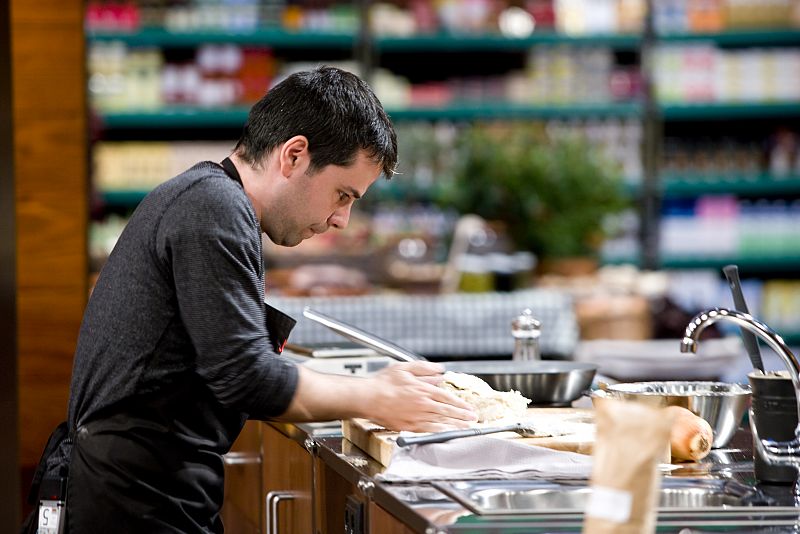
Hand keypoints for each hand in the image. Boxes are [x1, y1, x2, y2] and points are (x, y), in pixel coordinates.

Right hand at [358, 361, 476, 432]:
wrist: (368, 398)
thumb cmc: (383, 383)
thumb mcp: (404, 368)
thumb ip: (424, 369)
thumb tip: (439, 371)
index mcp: (422, 389)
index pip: (446, 397)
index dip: (460, 403)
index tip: (469, 407)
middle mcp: (422, 404)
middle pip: (447, 411)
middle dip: (462, 415)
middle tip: (474, 419)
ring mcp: (416, 417)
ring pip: (440, 422)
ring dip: (455, 425)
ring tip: (466, 427)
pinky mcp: (408, 426)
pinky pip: (428, 430)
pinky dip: (440, 432)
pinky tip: (446, 433)